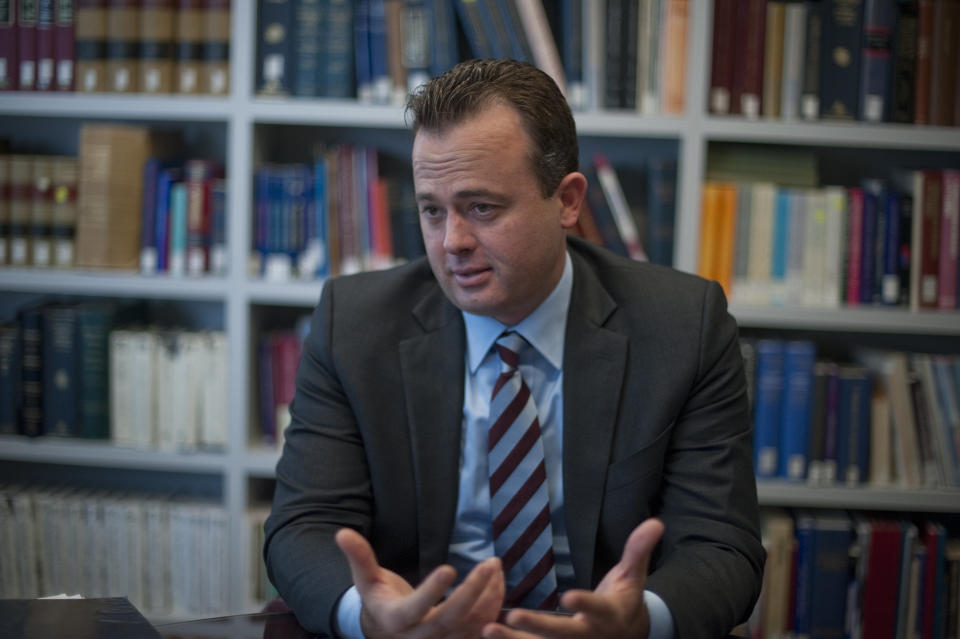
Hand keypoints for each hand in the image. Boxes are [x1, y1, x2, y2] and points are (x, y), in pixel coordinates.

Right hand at [335, 528, 504, 638]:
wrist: (387, 629)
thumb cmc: (377, 597)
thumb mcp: (365, 578)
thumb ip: (358, 557)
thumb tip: (341, 533)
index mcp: (396, 619)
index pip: (415, 608)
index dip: (432, 590)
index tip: (449, 567)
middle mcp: (419, 636)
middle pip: (449, 618)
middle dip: (472, 592)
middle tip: (489, 564)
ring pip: (469, 625)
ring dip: (488, 596)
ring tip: (495, 566)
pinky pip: (478, 628)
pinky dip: (492, 605)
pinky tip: (498, 581)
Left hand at [481, 518, 664, 638]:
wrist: (625, 638)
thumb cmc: (623, 602)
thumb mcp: (633, 576)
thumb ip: (638, 550)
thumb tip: (656, 522)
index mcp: (606, 615)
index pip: (595, 608)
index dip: (583, 603)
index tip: (568, 596)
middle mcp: (587, 636)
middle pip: (561, 634)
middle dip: (537, 626)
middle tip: (514, 616)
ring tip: (487, 629)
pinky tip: (482, 634)